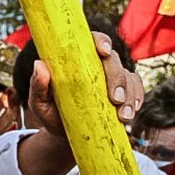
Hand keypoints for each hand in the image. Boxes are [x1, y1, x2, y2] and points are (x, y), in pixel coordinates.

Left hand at [29, 32, 143, 136]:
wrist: (63, 134)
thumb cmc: (50, 112)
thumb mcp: (39, 102)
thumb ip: (38, 86)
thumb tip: (39, 65)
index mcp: (77, 59)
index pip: (91, 41)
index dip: (101, 41)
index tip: (103, 51)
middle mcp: (97, 65)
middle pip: (114, 60)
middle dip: (117, 78)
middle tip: (114, 99)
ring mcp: (111, 79)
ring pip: (128, 77)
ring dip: (129, 95)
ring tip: (123, 116)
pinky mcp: (123, 93)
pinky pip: (136, 90)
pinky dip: (136, 99)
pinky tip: (131, 112)